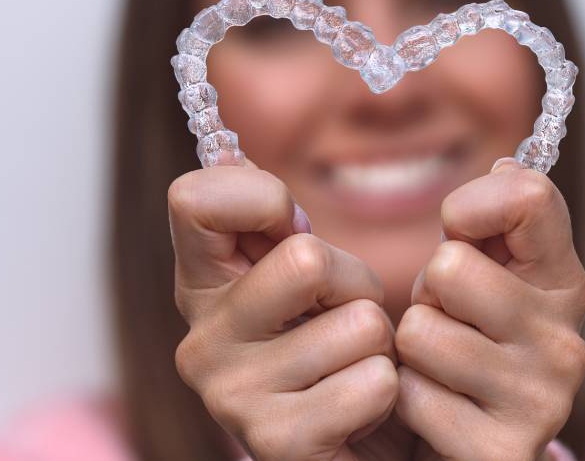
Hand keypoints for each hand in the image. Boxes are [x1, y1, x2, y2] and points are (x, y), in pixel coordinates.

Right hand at [168, 161, 411, 459]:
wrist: (363, 446)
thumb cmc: (336, 345)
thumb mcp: (307, 275)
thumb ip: (276, 221)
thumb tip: (230, 152)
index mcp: (201, 286)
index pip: (192, 200)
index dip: (261, 197)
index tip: (292, 229)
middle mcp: (200, 341)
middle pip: (305, 257)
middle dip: (355, 281)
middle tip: (346, 315)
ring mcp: (232, 397)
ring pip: (358, 323)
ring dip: (380, 343)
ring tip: (354, 366)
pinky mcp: (277, 443)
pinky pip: (375, 381)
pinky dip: (391, 391)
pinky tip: (362, 410)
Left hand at [394, 158, 584, 460]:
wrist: (466, 446)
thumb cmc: (470, 346)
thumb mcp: (484, 275)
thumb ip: (494, 222)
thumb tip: (507, 165)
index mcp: (565, 284)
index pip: (529, 197)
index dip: (471, 205)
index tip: (460, 231)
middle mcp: (566, 341)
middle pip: (450, 267)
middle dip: (427, 293)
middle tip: (446, 322)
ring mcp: (540, 400)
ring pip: (420, 331)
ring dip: (410, 351)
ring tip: (438, 367)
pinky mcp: (500, 450)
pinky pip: (409, 394)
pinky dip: (403, 401)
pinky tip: (434, 410)